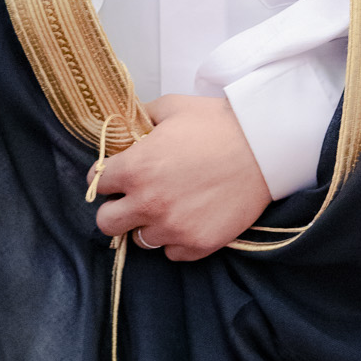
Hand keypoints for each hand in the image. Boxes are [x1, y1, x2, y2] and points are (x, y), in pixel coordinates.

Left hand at [92, 95, 272, 260]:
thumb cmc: (218, 123)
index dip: (107, 176)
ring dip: (149, 225)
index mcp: (134, 168)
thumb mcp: (173, 107)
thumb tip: (128, 124)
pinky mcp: (198, 244)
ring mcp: (173, 228)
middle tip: (134, 198)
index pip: (96, 183)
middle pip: (106, 222)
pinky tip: (188, 220)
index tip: (119, 175)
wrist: (264, 147)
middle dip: (116, 209)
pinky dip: (176, 240)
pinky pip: (172, 254)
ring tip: (168, 208)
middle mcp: (147, 203)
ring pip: (140, 240)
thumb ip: (142, 117)